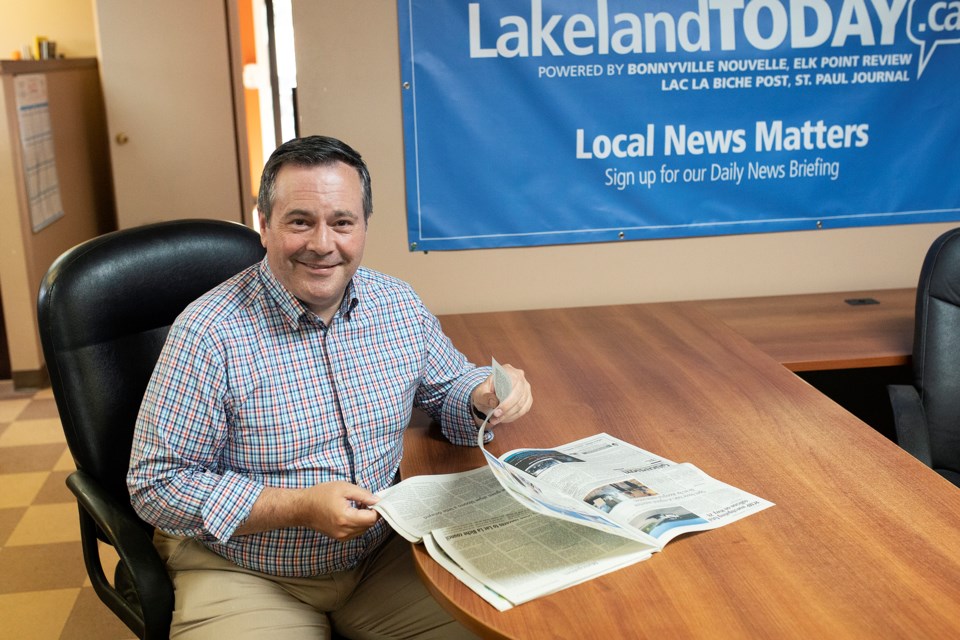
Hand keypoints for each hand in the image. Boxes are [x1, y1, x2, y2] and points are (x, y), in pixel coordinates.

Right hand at [238, 481, 379, 540]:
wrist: (302, 507)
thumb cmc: (321, 494)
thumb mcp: (344, 488)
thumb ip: (363, 495)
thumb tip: (377, 500)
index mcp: (346, 518)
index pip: (372, 518)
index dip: (378, 509)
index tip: (377, 500)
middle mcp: (344, 531)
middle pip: (369, 525)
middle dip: (372, 513)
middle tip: (367, 500)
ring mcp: (341, 536)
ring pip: (363, 530)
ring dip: (365, 519)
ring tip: (359, 505)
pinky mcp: (339, 537)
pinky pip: (356, 532)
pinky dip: (358, 523)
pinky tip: (353, 512)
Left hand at [471, 363, 532, 426]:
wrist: (488, 395)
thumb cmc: (485, 392)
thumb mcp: (480, 393)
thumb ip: (486, 397)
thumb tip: (495, 403)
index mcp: (507, 370)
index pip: (512, 384)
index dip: (505, 400)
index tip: (496, 412)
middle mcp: (519, 376)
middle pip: (519, 395)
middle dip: (507, 409)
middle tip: (496, 417)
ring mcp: (526, 387)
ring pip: (522, 404)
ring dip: (509, 415)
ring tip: (497, 420)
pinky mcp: (528, 397)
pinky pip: (524, 409)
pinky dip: (514, 416)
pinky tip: (504, 418)